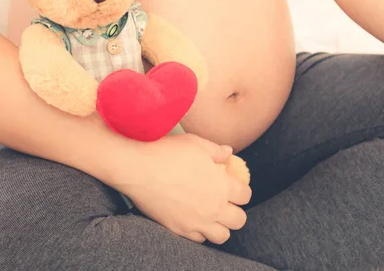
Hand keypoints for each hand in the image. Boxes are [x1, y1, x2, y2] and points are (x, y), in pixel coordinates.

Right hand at [115, 134, 251, 244]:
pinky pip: (198, 240)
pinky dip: (200, 232)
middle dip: (235, 211)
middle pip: (239, 220)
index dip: (241, 190)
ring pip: (222, 236)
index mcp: (222, 185)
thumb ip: (216, 150)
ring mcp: (196, 222)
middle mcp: (213, 207)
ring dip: (220, 226)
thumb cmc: (167, 152)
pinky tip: (193, 219)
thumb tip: (228, 152)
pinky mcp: (179, 229)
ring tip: (211, 214)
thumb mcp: (196, 143)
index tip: (233, 186)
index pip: (245, 196)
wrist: (138, 169)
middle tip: (225, 202)